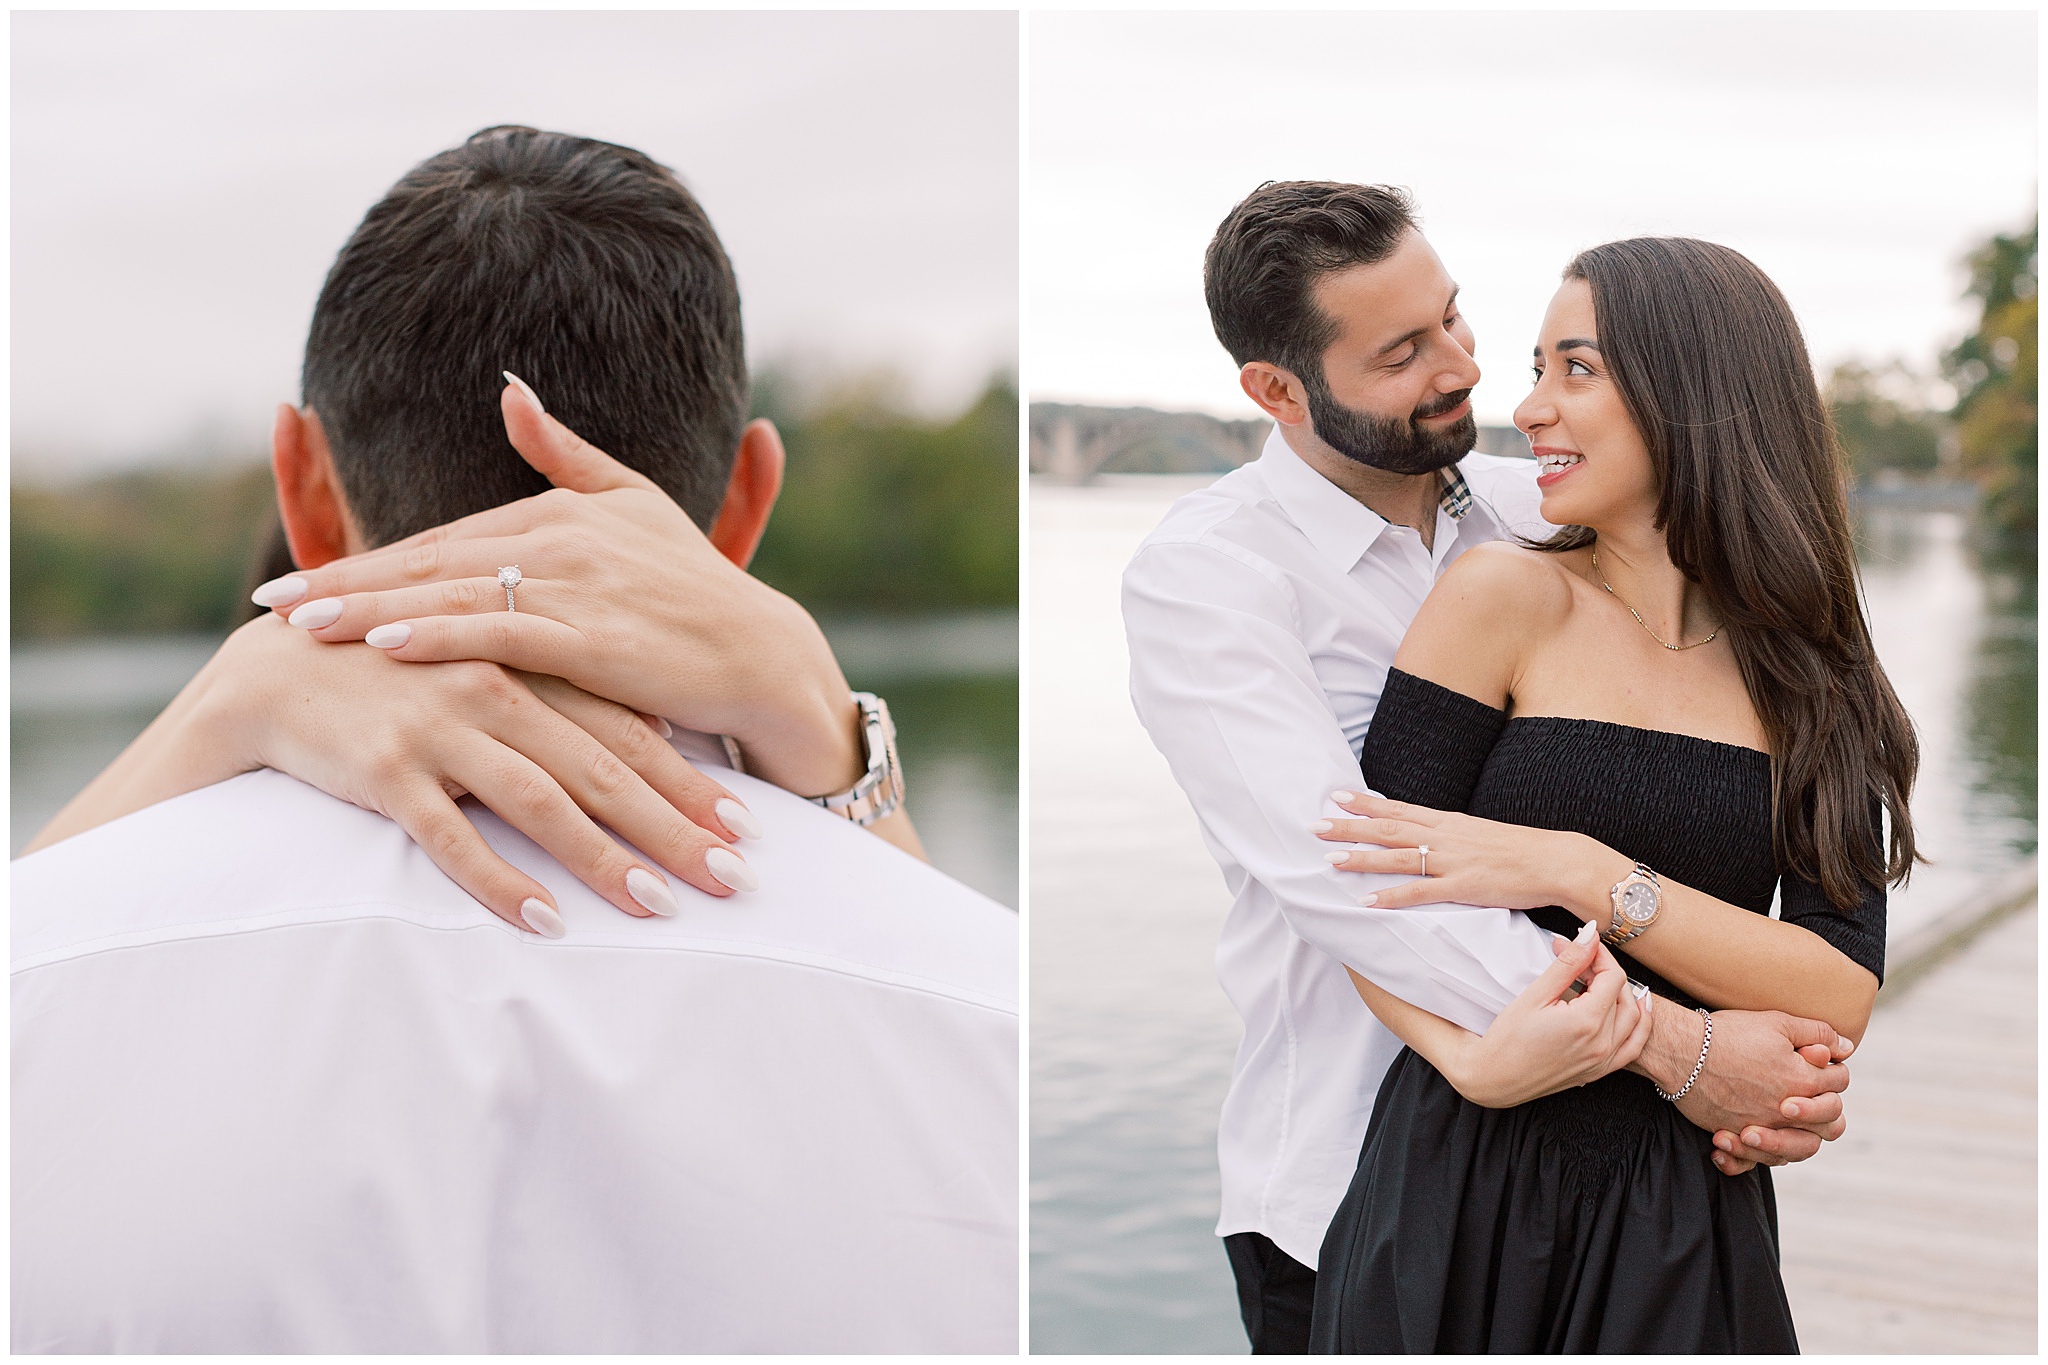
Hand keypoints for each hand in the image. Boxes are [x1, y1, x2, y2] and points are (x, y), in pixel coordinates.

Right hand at [197, 613, 761, 934]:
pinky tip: (547, 922)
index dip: (691, 779)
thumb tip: (660, 738)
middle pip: (602, 769)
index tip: (748, 826)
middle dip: (674, 827)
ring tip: (660, 906)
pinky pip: (452, 838)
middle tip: (733, 877)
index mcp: (527, 663)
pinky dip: (501, 881)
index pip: (629, 728)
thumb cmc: (405, 675)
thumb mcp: (493, 668)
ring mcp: (438, 729)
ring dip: (604, 859)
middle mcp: (493, 690)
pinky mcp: (384, 770)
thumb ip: (568, 698)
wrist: (274, 671)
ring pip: (540, 803)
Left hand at [251, 376, 864, 799]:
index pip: (444, 539)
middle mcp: (558, 540)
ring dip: (369, 611)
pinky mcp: (592, 638)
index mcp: (558, 511)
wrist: (761, 652)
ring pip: (451, 596)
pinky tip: (384, 646)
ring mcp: (574, 589)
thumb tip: (509, 387)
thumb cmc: (697, 587)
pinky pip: (499, 633)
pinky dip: (439, 635)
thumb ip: (566, 451)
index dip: (366, 559)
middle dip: (343, 584)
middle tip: (268, 604)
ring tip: (299, 627)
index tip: (302, 580)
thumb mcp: (633, 502)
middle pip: (430, 564)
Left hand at [1316, 789, 1606, 912]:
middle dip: (1349, 826)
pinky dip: (1392, 897)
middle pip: (1387, 829)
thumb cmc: (1520, 850)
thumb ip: (1449, 833)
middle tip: (1313, 825)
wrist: (1556, 860)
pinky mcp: (1464, 887)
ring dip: (1360, 858)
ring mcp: (1453, 861)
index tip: (1334, 796)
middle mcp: (1445, 836)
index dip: (1364, 803)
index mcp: (1448, 822)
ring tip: (1328, 859)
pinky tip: (1367, 901)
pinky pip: (1421, 894)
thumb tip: (1424, 834)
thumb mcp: (1478, 833)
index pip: (1397, 809)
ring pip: (1397, 858)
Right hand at [1435, 924, 1653, 1107]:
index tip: (1579, 945)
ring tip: (1598, 979)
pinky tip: (1636, 1008)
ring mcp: (1604, 1060)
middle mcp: (1602, 1043)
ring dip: (1623, 993)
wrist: (1495, 1077)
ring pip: (1634, 1018)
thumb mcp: (1535, 995)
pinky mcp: (1599, 1071)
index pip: (1612, 976)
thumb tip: (1590, 935)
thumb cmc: (1508, 1038)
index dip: (1598, 955)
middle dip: (1604, 970)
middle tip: (1579, 959)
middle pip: (1623, 994)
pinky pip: (1633, 1046)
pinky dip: (1640, 1024)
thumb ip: (1568, 963)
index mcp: (1587, 1022)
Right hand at [1634, 1004, 1852, 1174]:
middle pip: (1830, 1125)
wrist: (1681, 1051)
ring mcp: (1761, 1128)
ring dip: (1796, 1136)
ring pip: (1798, 1151)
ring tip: (1782, 1117)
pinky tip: (1743, 1142)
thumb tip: (1846, 1047)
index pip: (1839, 1082)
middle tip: (1804, 1090)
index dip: (1832, 1069)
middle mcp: (1787, 1113)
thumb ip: (1817, 1033)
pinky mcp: (1734, 1136)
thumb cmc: (1728, 1034)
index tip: (1814, 1059)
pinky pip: (1752, 1162)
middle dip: (1824, 1107)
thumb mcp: (1777, 1022)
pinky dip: (1750, 1158)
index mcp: (1803, 1083)